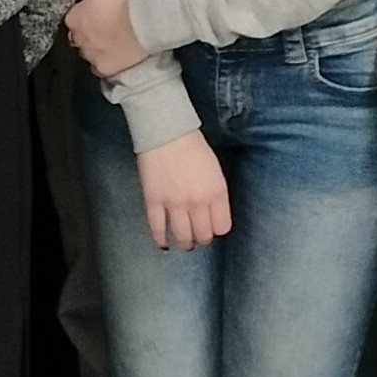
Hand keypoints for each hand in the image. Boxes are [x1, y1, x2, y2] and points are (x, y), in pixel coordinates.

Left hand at [66, 0, 149, 78]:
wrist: (145, 22)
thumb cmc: (123, 1)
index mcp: (74, 19)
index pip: (73, 17)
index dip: (85, 14)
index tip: (97, 12)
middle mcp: (77, 39)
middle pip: (78, 36)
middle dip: (88, 32)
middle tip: (105, 26)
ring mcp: (90, 56)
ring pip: (88, 53)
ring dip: (96, 47)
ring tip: (113, 40)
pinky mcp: (104, 68)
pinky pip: (99, 68)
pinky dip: (104, 62)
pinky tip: (114, 55)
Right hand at [135, 131, 230, 250]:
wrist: (167, 133)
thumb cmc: (193, 147)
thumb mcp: (215, 171)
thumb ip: (216, 194)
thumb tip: (211, 214)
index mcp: (217, 192)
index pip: (222, 227)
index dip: (216, 230)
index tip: (211, 228)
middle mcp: (198, 202)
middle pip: (203, 235)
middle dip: (201, 238)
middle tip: (197, 236)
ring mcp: (175, 204)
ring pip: (182, 238)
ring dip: (183, 243)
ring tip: (182, 243)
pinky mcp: (154, 202)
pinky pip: (158, 229)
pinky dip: (160, 240)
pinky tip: (163, 243)